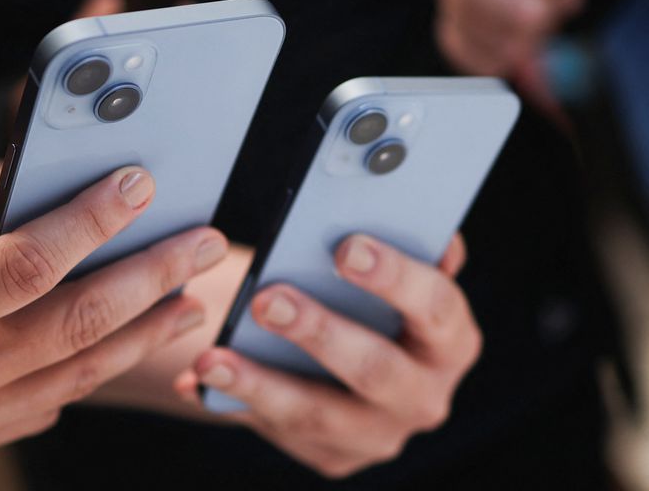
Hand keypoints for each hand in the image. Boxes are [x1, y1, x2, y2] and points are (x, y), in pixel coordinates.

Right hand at [0, 152, 225, 489]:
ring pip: (80, 371)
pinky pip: (48, 404)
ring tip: (193, 298)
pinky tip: (122, 347)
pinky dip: (92, 373)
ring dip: (145, 332)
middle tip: (206, 240)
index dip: (93, 219)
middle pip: (81, 319)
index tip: (138, 184)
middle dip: (155, 274)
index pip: (30, 261)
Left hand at [175, 234, 479, 477]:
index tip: (345, 247)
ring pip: (317, 413)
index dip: (395, 277)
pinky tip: (198, 380)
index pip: (436, 308)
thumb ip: (397, 238)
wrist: (338, 354)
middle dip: (319, 332)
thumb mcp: (387, 269)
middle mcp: (425, 395)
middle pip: (376, 369)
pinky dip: (235, 402)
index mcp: (450, 339)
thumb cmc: (362, 294)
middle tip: (267, 300)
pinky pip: (279, 429)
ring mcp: (378, 433)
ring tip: (211, 357)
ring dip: (260, 383)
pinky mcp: (334, 455)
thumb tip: (385, 194)